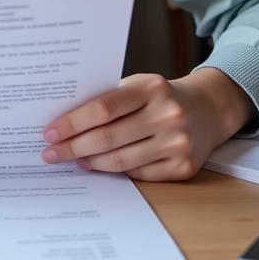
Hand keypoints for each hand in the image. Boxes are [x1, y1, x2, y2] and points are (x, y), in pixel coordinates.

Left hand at [40, 68, 254, 180]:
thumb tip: (64, 122)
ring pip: (121, 161)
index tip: (49, 132)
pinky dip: (115, 172)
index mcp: (151, 88)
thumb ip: (108, 99)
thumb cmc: (160, 96)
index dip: (72, 123)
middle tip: (50, 152)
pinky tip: (98, 166)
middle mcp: (167, 115)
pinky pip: (139, 174)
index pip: (102, 108)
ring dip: (90, 162)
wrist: (209, 108)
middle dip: (73, 147)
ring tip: (72, 159)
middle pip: (108, 138)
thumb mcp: (139, 85)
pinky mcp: (184, 167)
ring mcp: (178, 143)